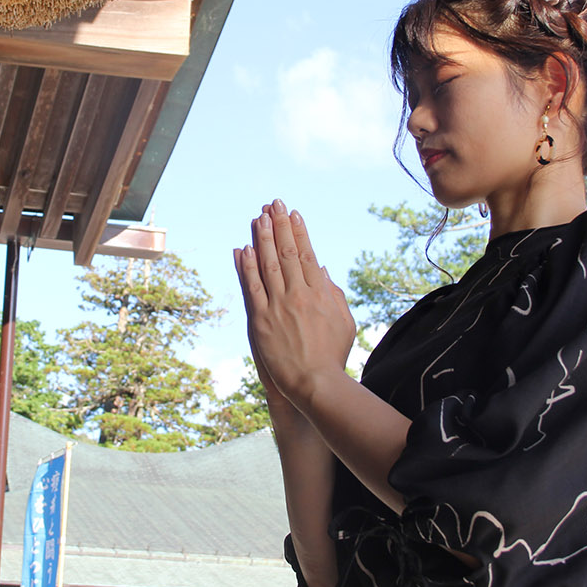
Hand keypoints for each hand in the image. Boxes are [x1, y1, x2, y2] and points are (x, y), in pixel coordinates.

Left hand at [234, 199, 356, 408]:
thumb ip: (334, 294)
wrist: (315, 382)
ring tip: (258, 218)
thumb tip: (322, 270)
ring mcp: (279, 306)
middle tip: (273, 204)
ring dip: (262, 239)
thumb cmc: (333, 355)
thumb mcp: (344, 322)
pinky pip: (252, 288)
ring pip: (267, 265)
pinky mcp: (262, 320)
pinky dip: (247, 268)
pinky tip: (243, 250)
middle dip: (279, 226)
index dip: (298, 232)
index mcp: (320, 293)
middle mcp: (299, 294)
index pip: (307, 254)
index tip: (293, 214)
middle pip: (286, 253)